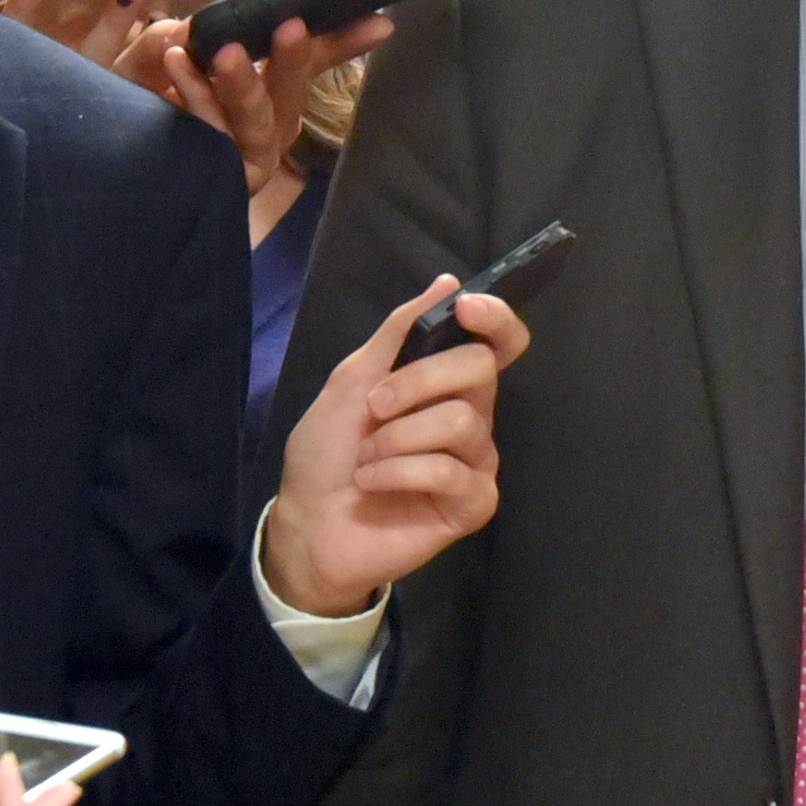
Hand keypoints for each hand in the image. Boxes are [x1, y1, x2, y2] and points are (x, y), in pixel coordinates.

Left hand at [120, 11, 393, 200]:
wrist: (100, 149)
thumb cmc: (141, 92)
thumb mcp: (155, 49)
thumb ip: (176, 35)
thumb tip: (191, 31)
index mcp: (270, 87)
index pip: (313, 59)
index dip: (345, 39)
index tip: (381, 22)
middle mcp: (268, 122)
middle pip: (291, 91)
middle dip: (295, 59)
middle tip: (293, 27)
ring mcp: (246, 154)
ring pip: (257, 121)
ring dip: (244, 85)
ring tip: (225, 52)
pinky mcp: (221, 178)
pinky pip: (213, 137)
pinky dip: (198, 98)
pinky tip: (178, 63)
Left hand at [262, 273, 530, 618]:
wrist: (308, 523)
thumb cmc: (326, 453)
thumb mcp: (352, 380)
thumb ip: (398, 332)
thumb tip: (447, 282)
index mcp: (445, 384)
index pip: (497, 343)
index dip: (495, 319)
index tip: (466, 307)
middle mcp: (470, 416)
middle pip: (480, 368)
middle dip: (419, 380)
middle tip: (373, 407)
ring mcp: (475, 462)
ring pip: (463, 422)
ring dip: (397, 437)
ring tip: (365, 458)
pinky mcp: (473, 504)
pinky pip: (453, 471)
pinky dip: (401, 471)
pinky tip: (373, 483)